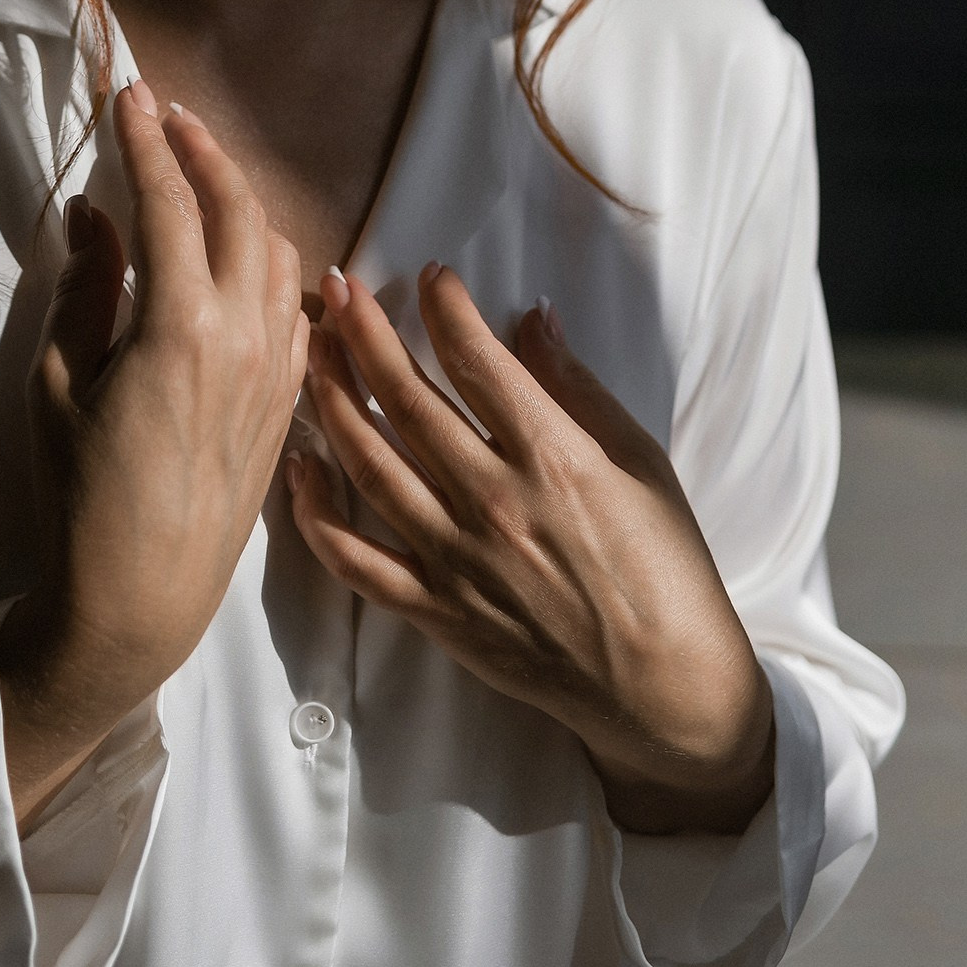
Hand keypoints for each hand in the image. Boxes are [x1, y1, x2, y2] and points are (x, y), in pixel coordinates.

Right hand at [0, 82, 308, 830]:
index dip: (145, 140)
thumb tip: (93, 212)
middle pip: (235, 209)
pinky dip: (270, 262)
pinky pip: (293, 306)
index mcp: (179, 324)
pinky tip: (243, 258)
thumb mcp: (57, 385)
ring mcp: (275, 368)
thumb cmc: (79, 497)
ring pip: (276, 251)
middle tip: (167, 117)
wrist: (140, 599)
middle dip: (201, 152)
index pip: (167, 200)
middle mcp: (242, 334)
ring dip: (239, 201)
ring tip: (202, 176)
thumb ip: (83, 288)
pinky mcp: (287, 401)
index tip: (128, 94)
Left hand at [289, 266, 775, 835]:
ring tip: (313, 350)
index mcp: (551, 459)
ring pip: (370, 466)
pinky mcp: (436, 613)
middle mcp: (493, 503)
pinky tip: (299, 468)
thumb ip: (578, 389)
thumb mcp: (640, 463)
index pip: (478, 361)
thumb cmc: (667, 570)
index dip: (446, 308)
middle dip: (368, 333)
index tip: (430, 275)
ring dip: (333, 400)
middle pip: (408, 401)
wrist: (666, 691)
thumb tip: (532, 318)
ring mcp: (457, 561)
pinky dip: (318, 515)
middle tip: (341, 284)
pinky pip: (358, 561)